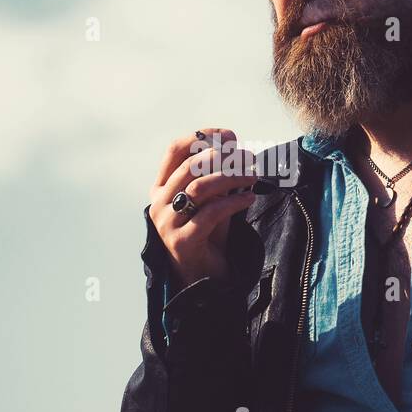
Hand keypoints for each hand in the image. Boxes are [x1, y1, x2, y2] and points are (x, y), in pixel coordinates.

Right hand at [149, 128, 258, 287]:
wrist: (202, 276)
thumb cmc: (207, 232)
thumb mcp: (210, 198)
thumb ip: (216, 176)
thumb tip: (236, 147)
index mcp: (161, 187)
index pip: (175, 150)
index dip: (201, 137)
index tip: (228, 135)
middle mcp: (159, 203)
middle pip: (189, 167)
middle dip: (223, 158)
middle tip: (248, 157)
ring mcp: (167, 223)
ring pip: (200, 188)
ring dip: (231, 177)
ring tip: (252, 177)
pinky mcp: (182, 241)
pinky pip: (210, 213)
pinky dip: (234, 202)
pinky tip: (249, 198)